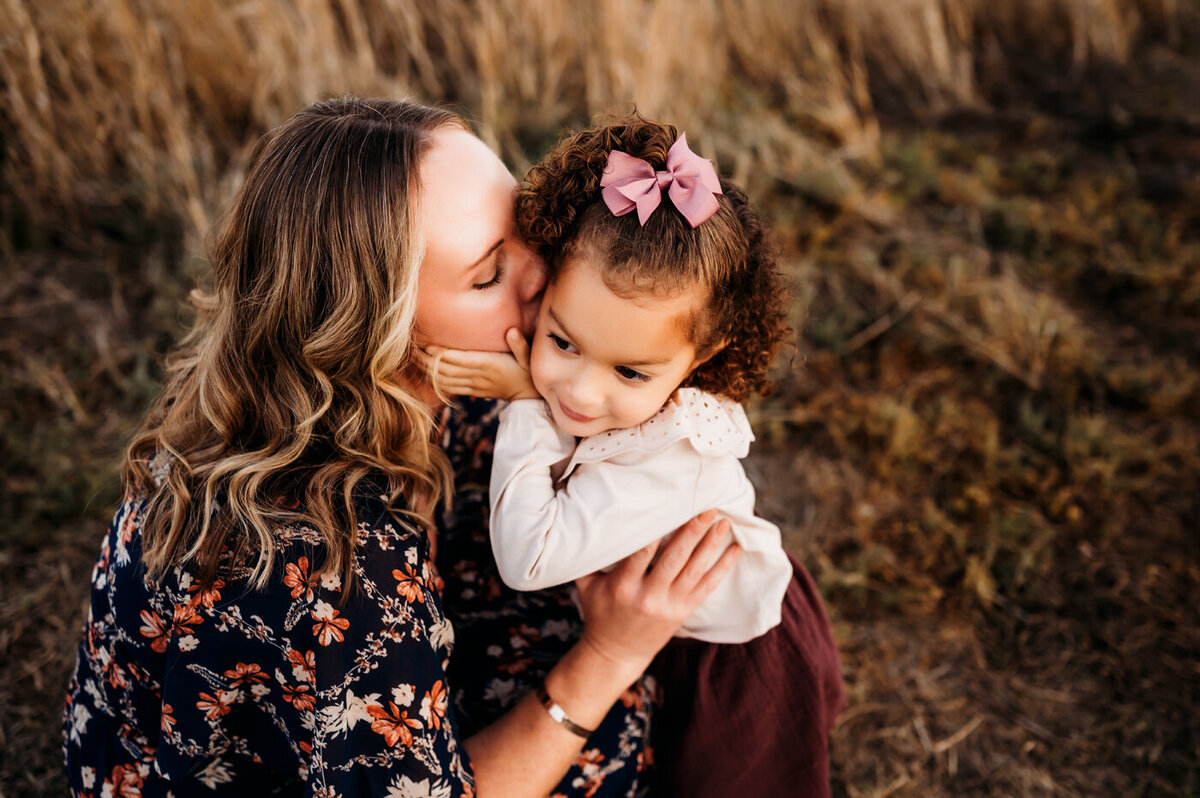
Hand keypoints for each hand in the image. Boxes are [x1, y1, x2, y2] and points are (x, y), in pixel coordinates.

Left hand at [424, 328, 539, 400]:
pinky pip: (449, 388)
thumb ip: (519, 344)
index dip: (440, 353)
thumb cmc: (526, 370)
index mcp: (488, 364)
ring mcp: (473, 385)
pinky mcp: (472, 391)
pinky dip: (434, 381)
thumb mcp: (528, 356)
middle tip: (411, 349)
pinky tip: (425, 372)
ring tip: (413, 359)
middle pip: (445, 369)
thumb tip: (512, 331)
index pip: (458, 359)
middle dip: (426, 360)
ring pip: (443, 380)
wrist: (527, 396)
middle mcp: (478, 376)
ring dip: (427, 370)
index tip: (426, 344)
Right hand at [573, 510, 739, 676]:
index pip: (641, 554)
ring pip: (694, 571)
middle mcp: (648, 596)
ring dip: (711, 545)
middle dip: (692, 532)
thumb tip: (581, 524)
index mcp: (623, 587)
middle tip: (707, 508)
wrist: (616, 653)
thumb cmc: (600, 612)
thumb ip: (586, 559)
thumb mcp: (587, 586)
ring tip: (722, 522)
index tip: (669, 509)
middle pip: (674, 559)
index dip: (655, 532)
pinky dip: (722, 568)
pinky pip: (707, 587)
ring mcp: (669, 605)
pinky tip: (734, 549)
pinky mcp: (683, 611)